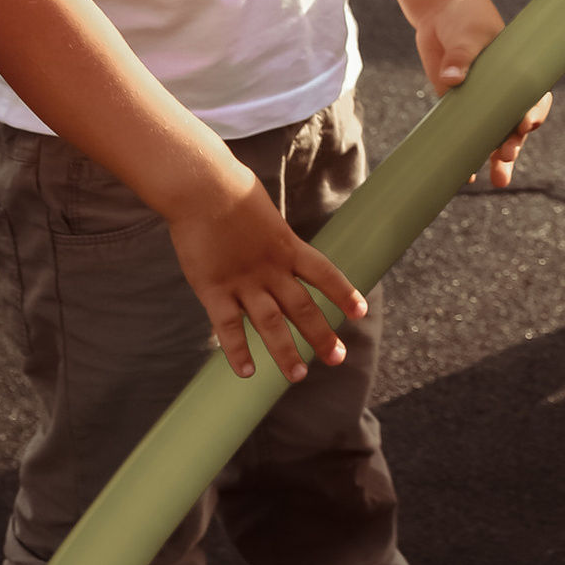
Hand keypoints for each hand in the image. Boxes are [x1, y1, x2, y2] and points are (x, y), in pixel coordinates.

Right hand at [168, 167, 368, 385]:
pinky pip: (228, 327)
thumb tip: (279, 248)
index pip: (324, 273)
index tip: (361, 312)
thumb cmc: (231, 193)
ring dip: (286, 351)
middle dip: (321, 334)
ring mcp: (243, 281)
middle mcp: (271, 268)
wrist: (203, 188)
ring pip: (270, 323)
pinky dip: (237, 351)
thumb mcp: (264, 214)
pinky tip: (246, 372)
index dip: (344, 293)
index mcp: (287, 246)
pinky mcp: (213, 289)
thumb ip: (274, 239)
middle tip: (338, 358)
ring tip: (298, 376)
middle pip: (302, 307)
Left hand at [415, 0, 550, 189]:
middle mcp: (503, 91)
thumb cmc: (466, 17)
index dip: (534, 113)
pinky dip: (466, 157)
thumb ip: (460, 55)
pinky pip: (466, 136)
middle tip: (506, 156)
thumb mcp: (467, 32)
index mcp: (517, 71)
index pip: (533, 97)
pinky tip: (466, 178)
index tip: (527, 124)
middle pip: (515, 125)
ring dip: (499, 160)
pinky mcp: (458, 107)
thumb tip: (452, 78)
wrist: (441, 11)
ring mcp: (481, 102)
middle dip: (515, 145)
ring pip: (494, 137)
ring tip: (499, 181)